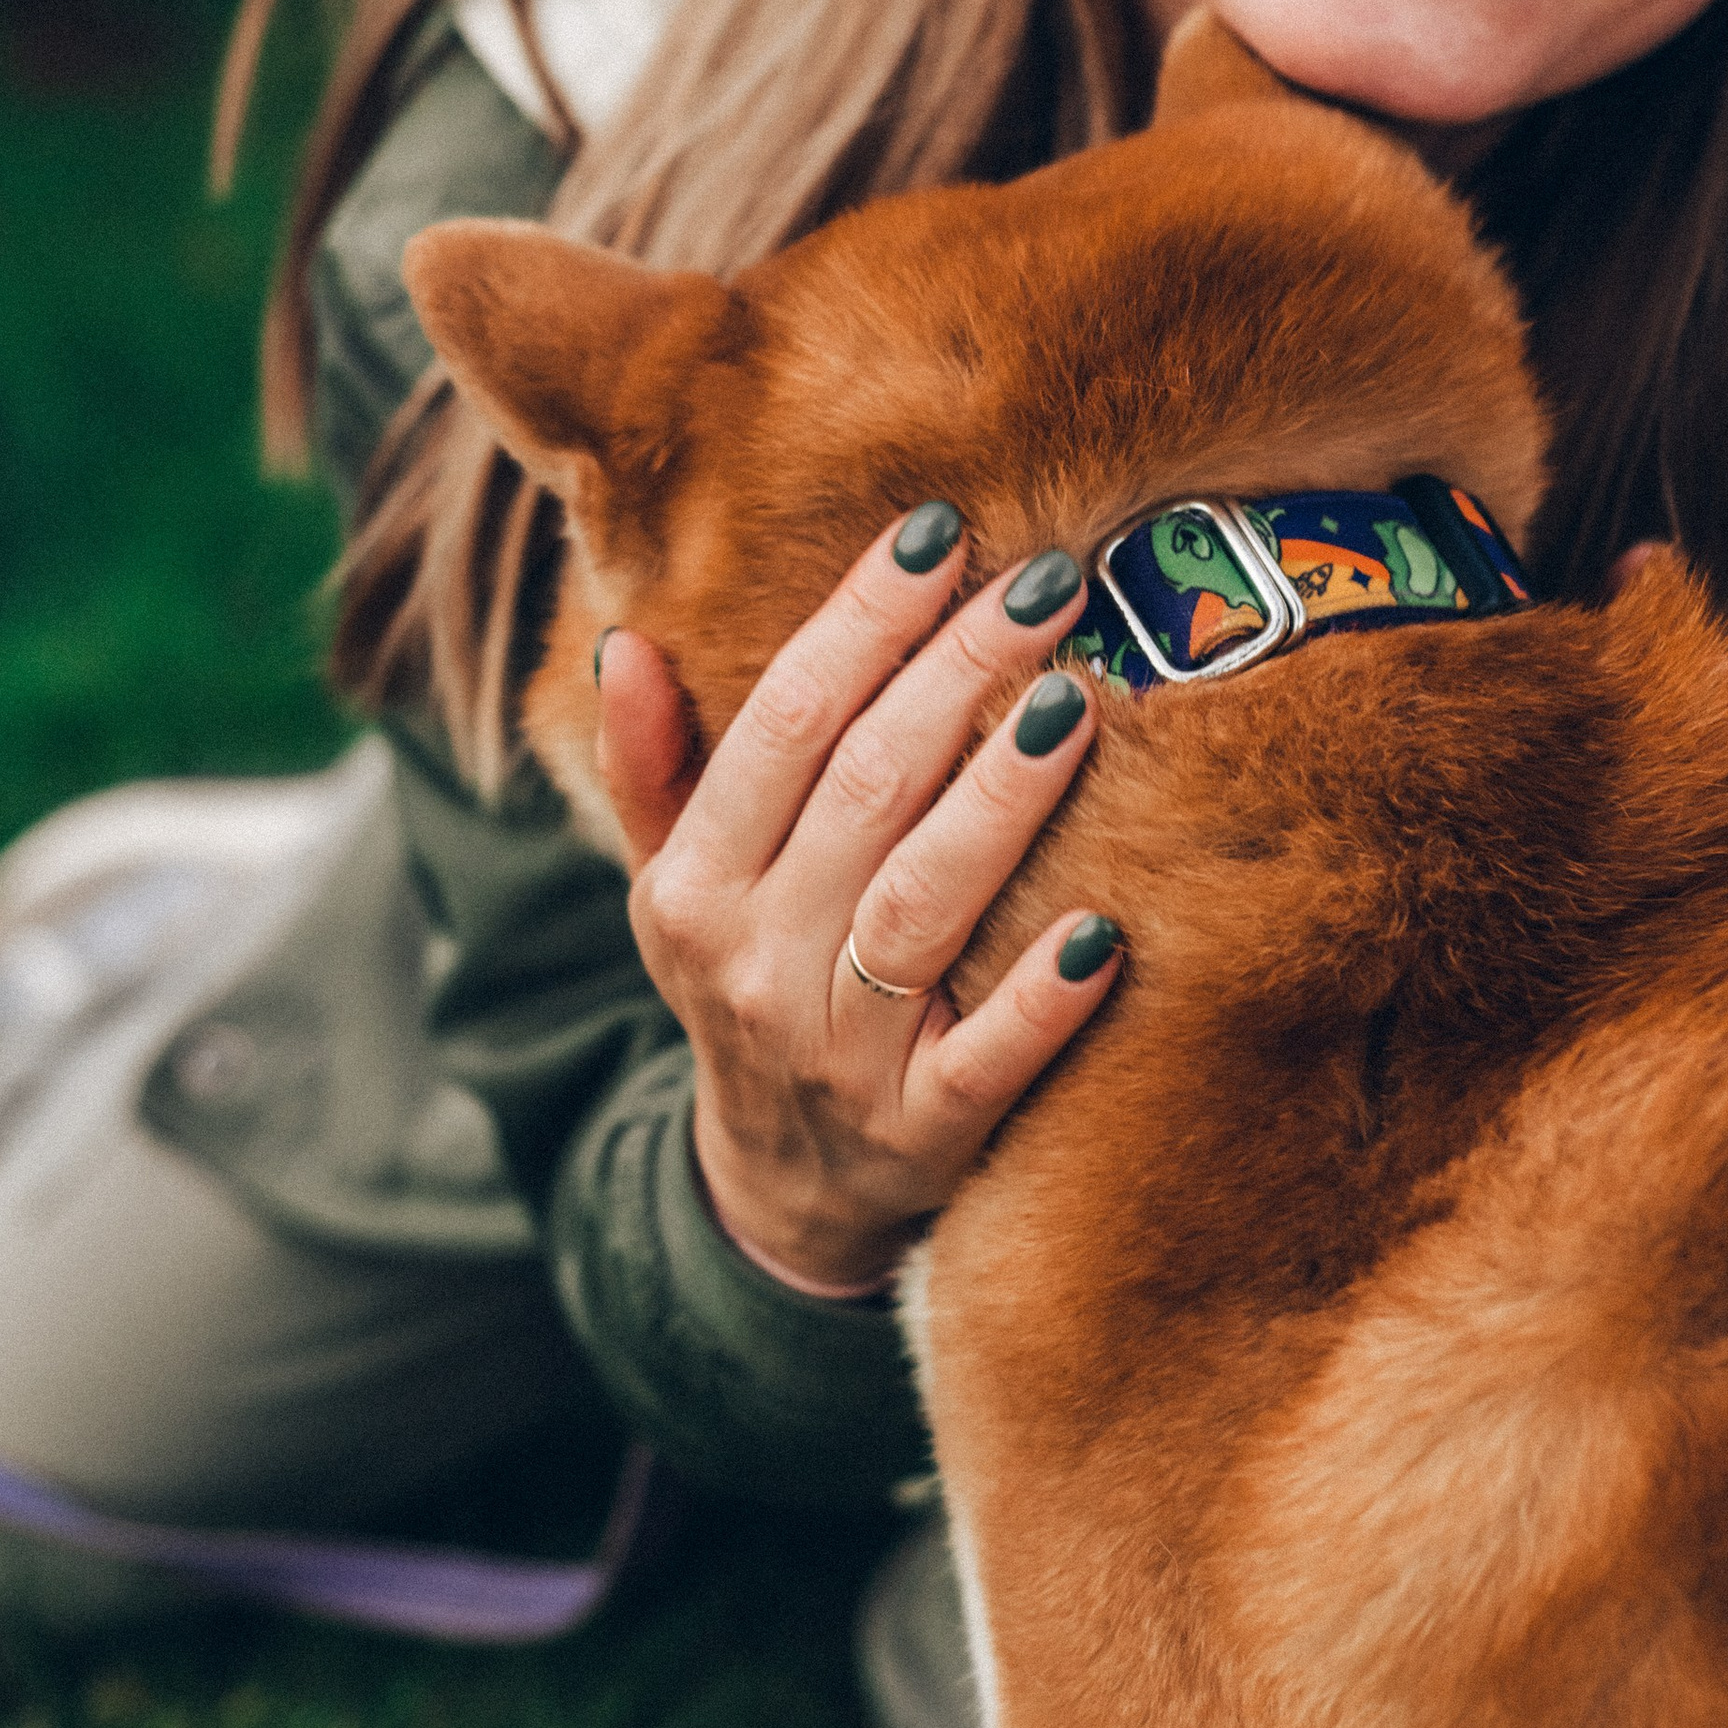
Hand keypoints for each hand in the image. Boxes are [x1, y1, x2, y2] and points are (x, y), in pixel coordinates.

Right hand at [596, 505, 1122, 1294]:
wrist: (784, 1192)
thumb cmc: (751, 990)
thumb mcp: (679, 888)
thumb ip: (653, 768)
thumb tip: (623, 642)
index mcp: (693, 890)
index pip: (779, 727)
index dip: (860, 623)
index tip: (940, 534)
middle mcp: (753, 968)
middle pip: (864, 793)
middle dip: (956, 676)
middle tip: (1047, 583)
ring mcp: (841, 1056)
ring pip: (923, 906)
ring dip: (1000, 800)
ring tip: (1076, 700)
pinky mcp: (924, 1133)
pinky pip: (987, 1060)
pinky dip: (1041, 1000)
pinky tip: (1104, 931)